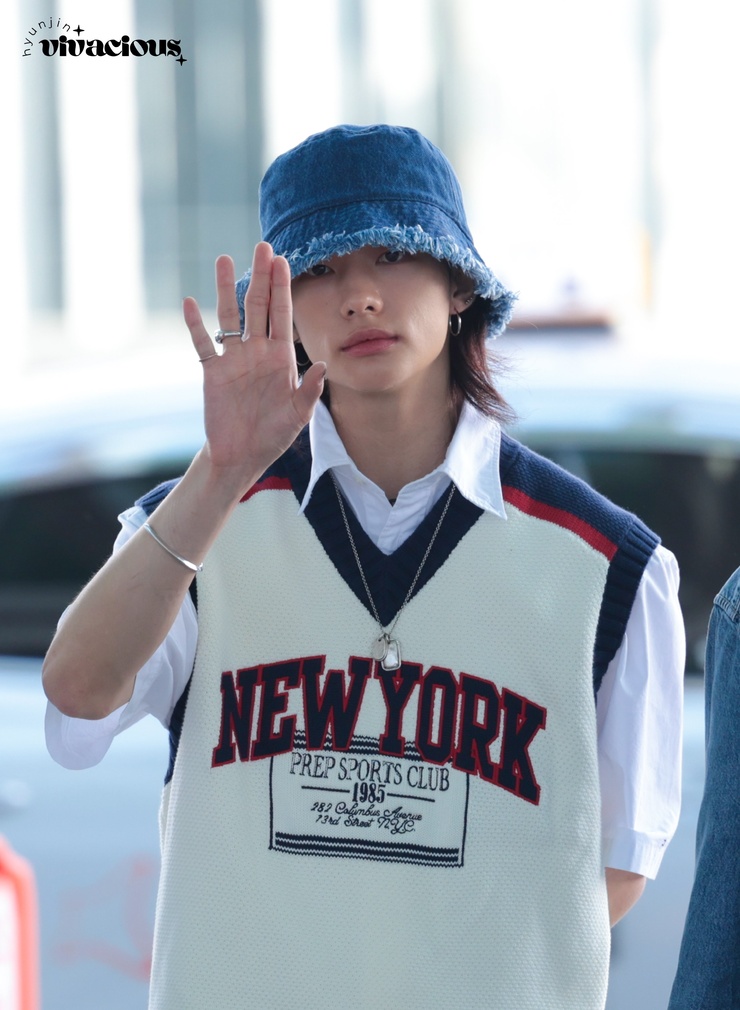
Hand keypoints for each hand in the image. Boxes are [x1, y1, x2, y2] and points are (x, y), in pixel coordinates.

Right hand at [184, 243, 325, 493]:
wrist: (242, 455)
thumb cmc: (273, 436)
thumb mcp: (297, 416)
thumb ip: (310, 391)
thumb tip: (324, 366)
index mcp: (281, 358)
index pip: (283, 315)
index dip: (283, 288)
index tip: (283, 260)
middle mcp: (257, 351)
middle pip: (258, 306)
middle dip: (261, 277)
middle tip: (262, 246)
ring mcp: (234, 359)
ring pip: (229, 316)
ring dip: (227, 289)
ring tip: (225, 260)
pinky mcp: (213, 371)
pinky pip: (203, 343)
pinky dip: (195, 324)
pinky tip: (190, 303)